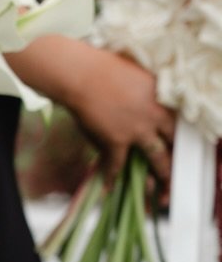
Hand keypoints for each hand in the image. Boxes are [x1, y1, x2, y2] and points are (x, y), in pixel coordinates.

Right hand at [66, 45, 175, 185]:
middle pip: (174, 144)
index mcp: (161, 99)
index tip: (180, 147)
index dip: (181, 137)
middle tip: (178, 175)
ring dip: (160, 177)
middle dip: (178, 161)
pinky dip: (110, 178)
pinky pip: (116, 165)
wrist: (81, 74)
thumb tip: (150, 104)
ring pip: (157, 159)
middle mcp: (155, 116)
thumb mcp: (138, 75)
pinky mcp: (116, 140)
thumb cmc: (104, 67)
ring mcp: (137, 130)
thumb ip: (148, 93)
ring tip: (161, 194)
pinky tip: (108, 190)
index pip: (180, 123)